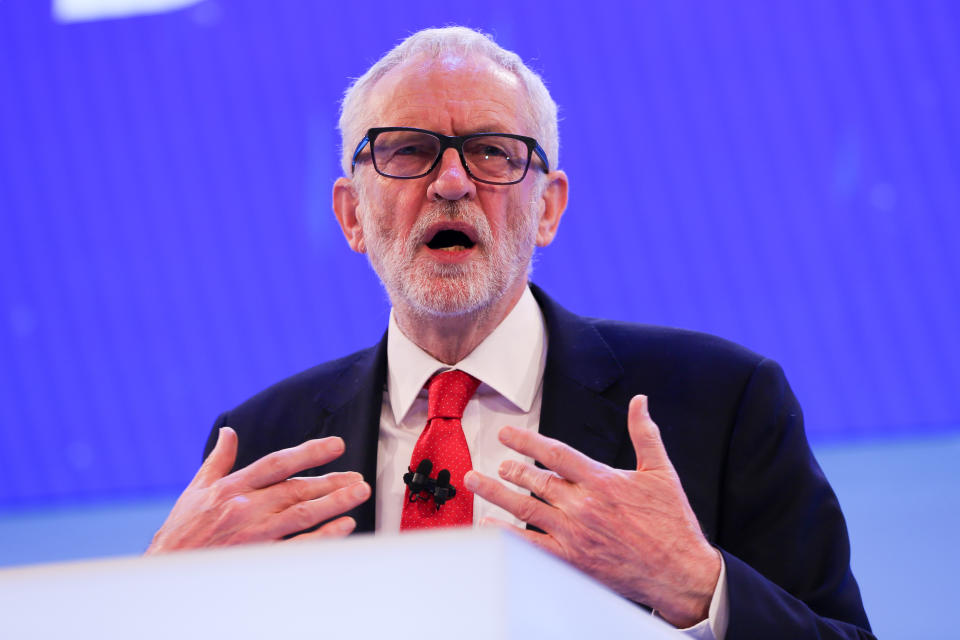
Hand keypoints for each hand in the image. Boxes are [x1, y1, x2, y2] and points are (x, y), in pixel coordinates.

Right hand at [146, 427, 370, 553]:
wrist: (167, 571)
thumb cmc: (181, 531)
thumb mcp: (196, 489)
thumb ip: (219, 460)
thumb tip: (229, 432)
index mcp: (232, 488)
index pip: (277, 463)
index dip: (309, 452)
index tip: (336, 445)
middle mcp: (245, 508)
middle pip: (296, 489)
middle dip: (331, 480)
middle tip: (357, 475)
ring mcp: (253, 534)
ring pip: (302, 514)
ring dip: (334, 503)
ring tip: (359, 493)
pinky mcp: (258, 557)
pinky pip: (297, 546)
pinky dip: (322, 536)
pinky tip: (343, 526)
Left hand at [464, 395, 720, 627]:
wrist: (680, 572)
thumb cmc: (672, 523)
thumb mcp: (662, 472)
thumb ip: (645, 434)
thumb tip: (640, 402)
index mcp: (602, 481)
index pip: (556, 454)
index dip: (527, 441)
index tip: (507, 434)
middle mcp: (584, 506)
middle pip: (536, 480)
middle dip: (512, 469)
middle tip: (498, 463)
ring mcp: (575, 534)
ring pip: (526, 508)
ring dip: (497, 493)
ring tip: (477, 481)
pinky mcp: (572, 560)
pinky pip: (530, 545)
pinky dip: (507, 533)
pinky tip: (489, 524)